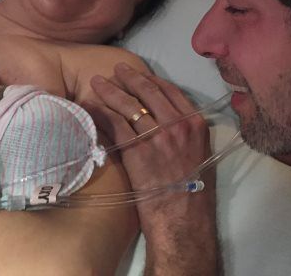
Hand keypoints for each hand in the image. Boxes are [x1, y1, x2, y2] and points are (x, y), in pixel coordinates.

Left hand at [85, 63, 218, 275]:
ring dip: (110, 91)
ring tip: (97, 83)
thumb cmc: (192, 193)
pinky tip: (91, 107)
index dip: (150, 80)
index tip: (138, 75)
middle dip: (128, 78)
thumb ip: (185, 133)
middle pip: (148, 92)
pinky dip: (101, 113)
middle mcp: (178, 125)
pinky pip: (115, 124)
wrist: (183, 219)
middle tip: (114, 70)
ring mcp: (157, 137)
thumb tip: (165, 120)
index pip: (170, 91)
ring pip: (129, 105)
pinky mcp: (137, 151)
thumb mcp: (199, 154)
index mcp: (196, 124)